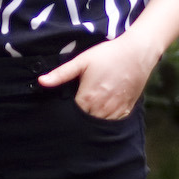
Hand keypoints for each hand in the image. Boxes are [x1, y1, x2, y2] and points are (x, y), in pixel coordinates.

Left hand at [37, 33, 159, 119]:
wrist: (137, 52)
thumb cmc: (108, 54)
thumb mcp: (81, 61)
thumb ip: (61, 74)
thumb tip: (41, 81)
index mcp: (87, 98)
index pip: (72, 116)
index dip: (66, 115)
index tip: (63, 113)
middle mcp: (101, 108)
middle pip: (85, 123)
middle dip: (79, 121)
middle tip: (74, 117)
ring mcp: (115, 110)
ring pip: (100, 125)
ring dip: (93, 123)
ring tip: (87, 117)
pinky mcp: (126, 109)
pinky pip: (114, 123)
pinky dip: (107, 122)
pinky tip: (102, 117)